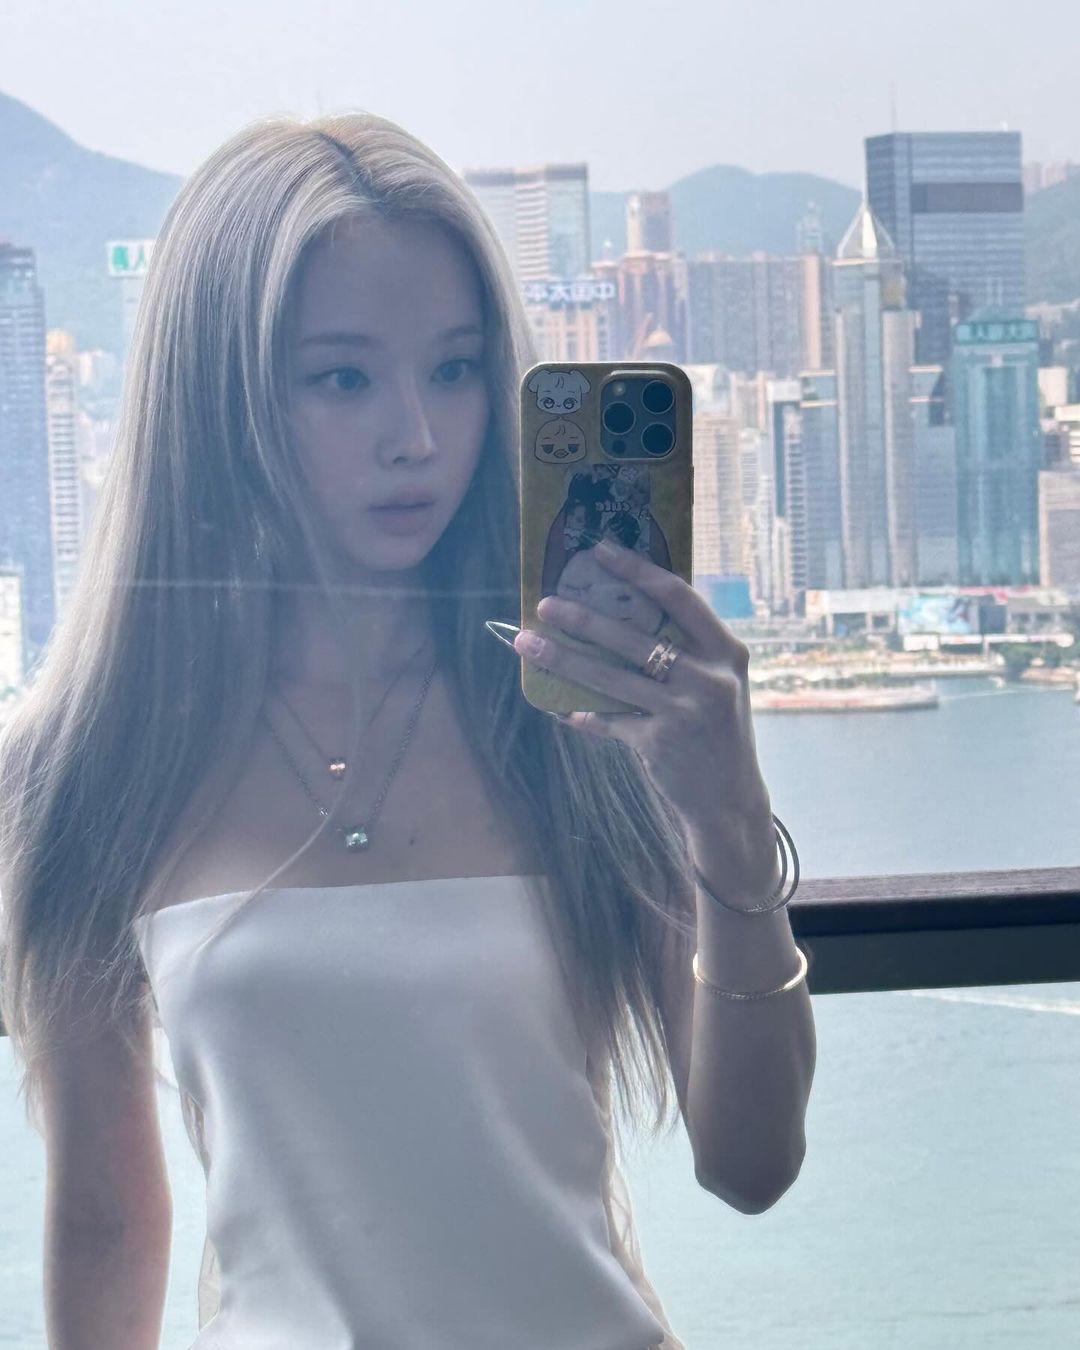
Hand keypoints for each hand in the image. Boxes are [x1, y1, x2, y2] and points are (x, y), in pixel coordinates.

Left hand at [514, 539, 775, 877]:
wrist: (730, 801)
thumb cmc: (719, 733)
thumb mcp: (718, 684)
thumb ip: (687, 652)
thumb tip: (622, 614)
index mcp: (726, 651)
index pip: (678, 596)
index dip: (637, 570)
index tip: (601, 551)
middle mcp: (709, 677)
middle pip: (633, 636)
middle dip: (582, 617)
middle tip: (545, 604)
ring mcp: (683, 711)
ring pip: (610, 677)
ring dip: (564, 659)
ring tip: (528, 643)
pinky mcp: (659, 743)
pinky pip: (609, 719)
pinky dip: (584, 714)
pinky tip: (563, 708)